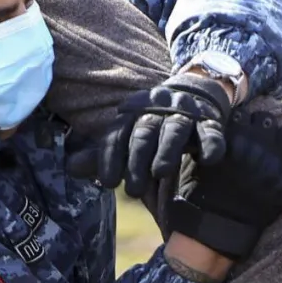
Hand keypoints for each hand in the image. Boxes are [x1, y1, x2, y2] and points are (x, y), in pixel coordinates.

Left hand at [64, 71, 232, 198]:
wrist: (195, 92)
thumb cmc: (156, 126)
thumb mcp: (130, 137)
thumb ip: (106, 155)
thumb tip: (71, 168)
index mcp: (133, 115)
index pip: (118, 135)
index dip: (111, 158)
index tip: (108, 183)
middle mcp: (157, 112)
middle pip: (144, 133)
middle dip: (137, 160)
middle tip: (133, 190)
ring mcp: (185, 115)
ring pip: (174, 131)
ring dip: (167, 150)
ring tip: (160, 172)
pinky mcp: (210, 122)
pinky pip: (210, 132)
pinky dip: (211, 144)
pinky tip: (208, 159)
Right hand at [160, 109, 281, 260]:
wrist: (218, 228)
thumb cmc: (204, 193)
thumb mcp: (203, 159)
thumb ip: (220, 137)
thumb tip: (234, 122)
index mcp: (236, 138)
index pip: (249, 114)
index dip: (247, 122)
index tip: (245, 132)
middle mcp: (259, 147)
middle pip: (270, 120)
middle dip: (264, 128)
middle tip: (261, 141)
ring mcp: (278, 165)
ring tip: (277, 154)